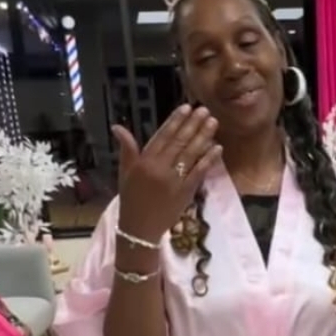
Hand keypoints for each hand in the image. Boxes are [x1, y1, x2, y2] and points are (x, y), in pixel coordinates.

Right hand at [114, 106, 221, 242]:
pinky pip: (199, 172)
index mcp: (144, 162)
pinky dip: (209, 159)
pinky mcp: (186, 192)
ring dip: (204, 137)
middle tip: (204, 110)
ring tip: (213, 122)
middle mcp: (160, 168)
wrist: (139, 228)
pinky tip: (217, 147)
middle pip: (179, 142)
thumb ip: (126, 149)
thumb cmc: (131, 198)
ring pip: (191, 154)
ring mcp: (174, 180)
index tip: (186, 107)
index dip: (175, 121)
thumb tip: (118, 127)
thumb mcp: (125, 172)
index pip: (162, 136)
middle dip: (193, 124)